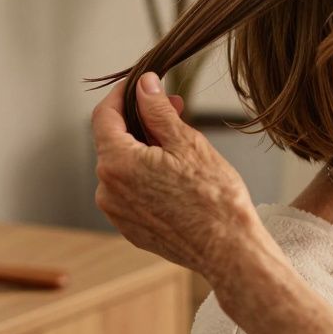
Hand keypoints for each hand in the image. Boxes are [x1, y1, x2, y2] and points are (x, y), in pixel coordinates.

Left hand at [91, 72, 266, 284]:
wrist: (228, 249)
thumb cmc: (214, 197)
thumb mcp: (186, 142)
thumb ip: (157, 110)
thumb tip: (144, 86)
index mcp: (117, 164)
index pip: (103, 116)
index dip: (121, 95)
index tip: (140, 84)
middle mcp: (107, 190)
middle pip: (114, 141)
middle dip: (141, 121)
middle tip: (175, 109)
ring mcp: (117, 213)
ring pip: (124, 167)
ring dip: (145, 150)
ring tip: (181, 147)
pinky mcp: (130, 229)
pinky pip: (131, 192)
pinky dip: (147, 176)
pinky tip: (177, 176)